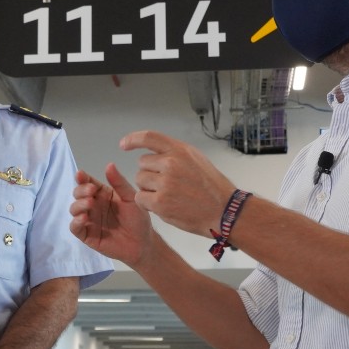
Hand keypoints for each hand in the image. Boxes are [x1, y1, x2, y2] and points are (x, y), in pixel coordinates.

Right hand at [70, 165, 154, 265]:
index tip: (81, 174)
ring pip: (74, 209)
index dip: (82, 178)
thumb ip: (120, 183)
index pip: (87, 182)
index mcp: (102, 194)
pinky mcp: (87, 235)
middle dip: (81, 190)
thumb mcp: (131, 198)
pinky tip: (84, 218)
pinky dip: (76, 222)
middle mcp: (93, 205)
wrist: (143, 243)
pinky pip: (75, 228)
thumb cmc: (138, 219)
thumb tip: (109, 165)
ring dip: (79, 204)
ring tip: (90, 203)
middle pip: (78, 194)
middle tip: (91, 190)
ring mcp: (88, 220)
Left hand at [120, 130, 236, 237]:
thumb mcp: (196, 159)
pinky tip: (163, 205)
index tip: (124, 144)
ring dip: (148, 189)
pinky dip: (147, 203)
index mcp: (180, 150)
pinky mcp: (160, 202)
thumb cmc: (212, 187)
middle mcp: (171, 163)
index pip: (149, 137)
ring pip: (140, 181)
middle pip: (142, 164)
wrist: (224, 211)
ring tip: (168, 195)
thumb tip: (155, 152)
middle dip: (149, 174)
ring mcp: (165, 183)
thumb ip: (175, 154)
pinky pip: (140, 198)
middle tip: (166, 184)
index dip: (133, 139)